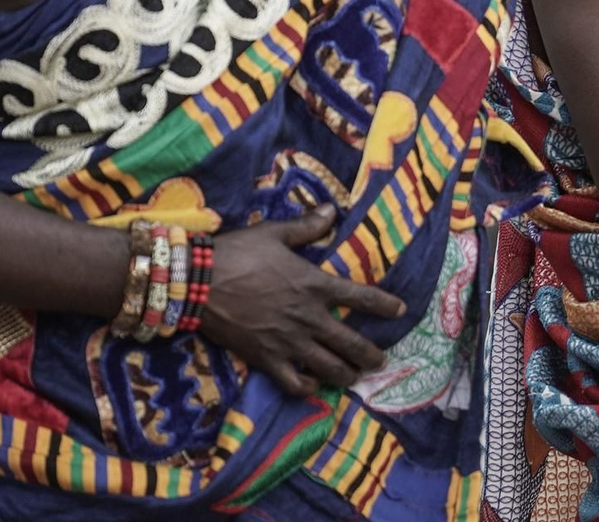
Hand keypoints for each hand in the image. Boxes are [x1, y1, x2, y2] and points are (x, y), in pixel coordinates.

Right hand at [202, 203, 404, 397]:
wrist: (198, 283)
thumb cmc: (238, 253)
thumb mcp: (275, 233)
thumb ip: (307, 226)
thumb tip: (332, 210)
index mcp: (316, 285)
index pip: (362, 297)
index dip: (385, 306)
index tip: (401, 311)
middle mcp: (309, 318)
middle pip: (352, 343)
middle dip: (371, 355)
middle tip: (381, 362)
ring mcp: (289, 342)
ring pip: (329, 368)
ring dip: (346, 375)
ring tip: (354, 378)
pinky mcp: (266, 359)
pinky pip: (294, 383)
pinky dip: (307, 389)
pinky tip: (312, 388)